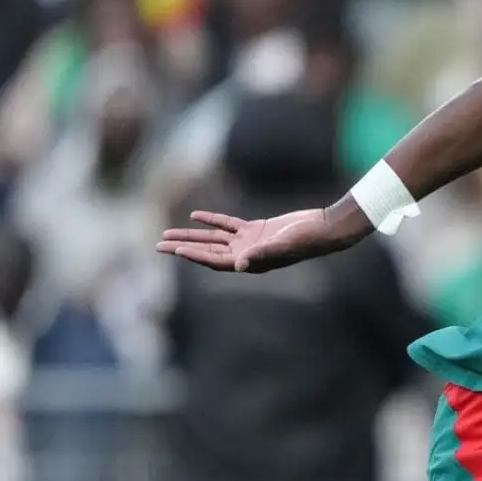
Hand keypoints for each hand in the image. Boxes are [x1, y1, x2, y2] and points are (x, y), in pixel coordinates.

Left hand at [156, 208, 361, 273]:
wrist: (324, 229)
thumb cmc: (306, 240)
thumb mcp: (282, 246)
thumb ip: (260, 254)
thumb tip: (238, 264)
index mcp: (250, 263)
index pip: (214, 260)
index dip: (192, 255)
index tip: (173, 249)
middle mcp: (246, 254)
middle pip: (207, 251)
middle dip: (182, 247)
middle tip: (157, 245)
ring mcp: (251, 242)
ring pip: (213, 239)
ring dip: (191, 235)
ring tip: (167, 233)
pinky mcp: (257, 229)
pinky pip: (229, 225)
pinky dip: (212, 221)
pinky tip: (195, 215)